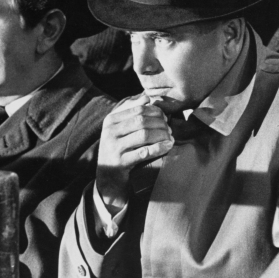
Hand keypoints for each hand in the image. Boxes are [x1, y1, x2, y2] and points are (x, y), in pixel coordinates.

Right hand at [96, 95, 173, 210]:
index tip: (166, 117)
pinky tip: (168, 146)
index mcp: (110, 121)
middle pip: (142, 120)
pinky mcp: (120, 163)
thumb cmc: (118, 151)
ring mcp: (113, 148)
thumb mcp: (120, 130)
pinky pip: (145, 152)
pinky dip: (159, 148)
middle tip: (170, 128)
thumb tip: (147, 97)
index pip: (138, 109)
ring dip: (162, 135)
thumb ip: (131, 112)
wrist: (107, 180)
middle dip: (160, 123)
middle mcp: (109, 132)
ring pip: (144, 135)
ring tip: (170, 137)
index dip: (155, 112)